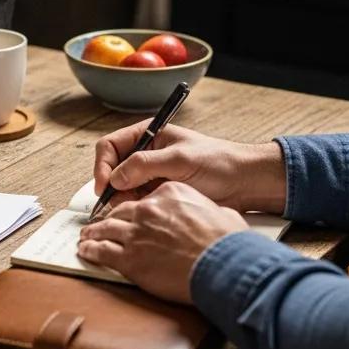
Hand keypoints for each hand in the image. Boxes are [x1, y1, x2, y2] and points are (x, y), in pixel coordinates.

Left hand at [77, 182, 247, 302]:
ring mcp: (136, 233)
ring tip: (86, 236)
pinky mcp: (130, 258)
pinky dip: (92, 250)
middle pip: (121, 211)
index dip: (136, 209)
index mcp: (168, 194)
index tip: (132, 215)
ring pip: (106, 229)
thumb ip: (205, 210)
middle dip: (108, 217)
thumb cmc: (226, 243)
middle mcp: (148, 209)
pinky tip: (86, 251)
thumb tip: (213, 216)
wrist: (223, 266)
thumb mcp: (220, 212)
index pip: (144, 198)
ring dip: (94, 232)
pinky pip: (103, 251)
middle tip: (100, 223)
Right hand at [93, 122, 285, 213]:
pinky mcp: (159, 194)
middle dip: (111, 186)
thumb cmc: (219, 162)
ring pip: (121, 188)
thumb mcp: (180, 159)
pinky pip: (136, 202)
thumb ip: (145, 165)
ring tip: (138, 208)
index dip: (103, 166)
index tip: (105, 186)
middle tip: (118, 203)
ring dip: (123, 199)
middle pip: (112, 168)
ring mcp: (151, 175)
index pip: (110, 146)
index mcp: (148, 135)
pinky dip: (135, 209)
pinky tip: (146, 213)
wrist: (245, 183)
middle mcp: (146, 154)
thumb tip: (116, 177)